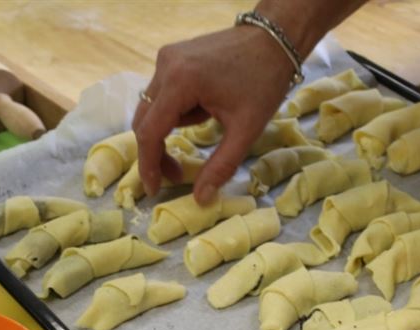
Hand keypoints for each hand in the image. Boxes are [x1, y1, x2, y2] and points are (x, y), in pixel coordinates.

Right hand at [132, 25, 294, 205]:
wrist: (275, 39)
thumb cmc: (264, 82)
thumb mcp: (246, 130)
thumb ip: (221, 167)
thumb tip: (200, 200)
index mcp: (180, 82)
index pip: (150, 132)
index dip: (149, 165)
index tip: (154, 189)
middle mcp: (165, 66)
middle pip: (144, 121)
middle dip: (156, 151)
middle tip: (177, 174)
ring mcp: (166, 58)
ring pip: (152, 108)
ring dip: (169, 129)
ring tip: (205, 127)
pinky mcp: (172, 57)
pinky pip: (162, 93)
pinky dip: (176, 111)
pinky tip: (204, 110)